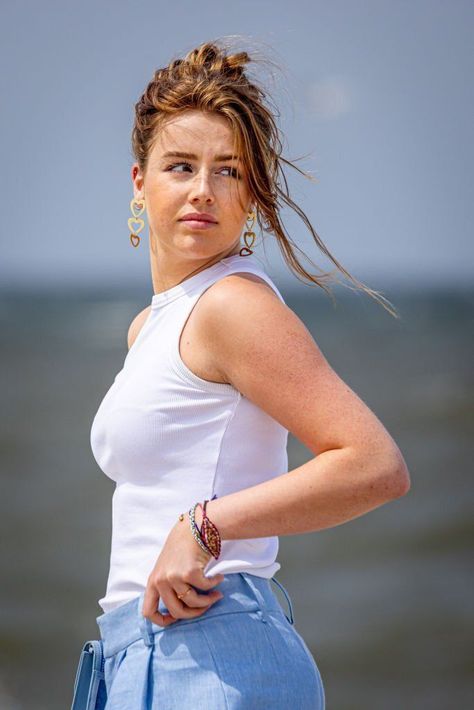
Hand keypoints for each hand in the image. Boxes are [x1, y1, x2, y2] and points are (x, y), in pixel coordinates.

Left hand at [142, 509, 224, 627]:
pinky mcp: (189, 573)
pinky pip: (205, 588)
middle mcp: (161, 581)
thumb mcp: (167, 568)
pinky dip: (214, 585)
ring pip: (193, 603)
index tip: (176, 620)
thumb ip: (167, 586)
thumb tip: (176, 613)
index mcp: (153, 581)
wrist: (193, 527)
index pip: (148, 611)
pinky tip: (218, 577)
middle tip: (206, 607)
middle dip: (194, 614)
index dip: (162, 621)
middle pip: (176, 612)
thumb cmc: (182, 548)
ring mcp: (174, 577)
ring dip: (208, 601)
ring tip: (216, 594)